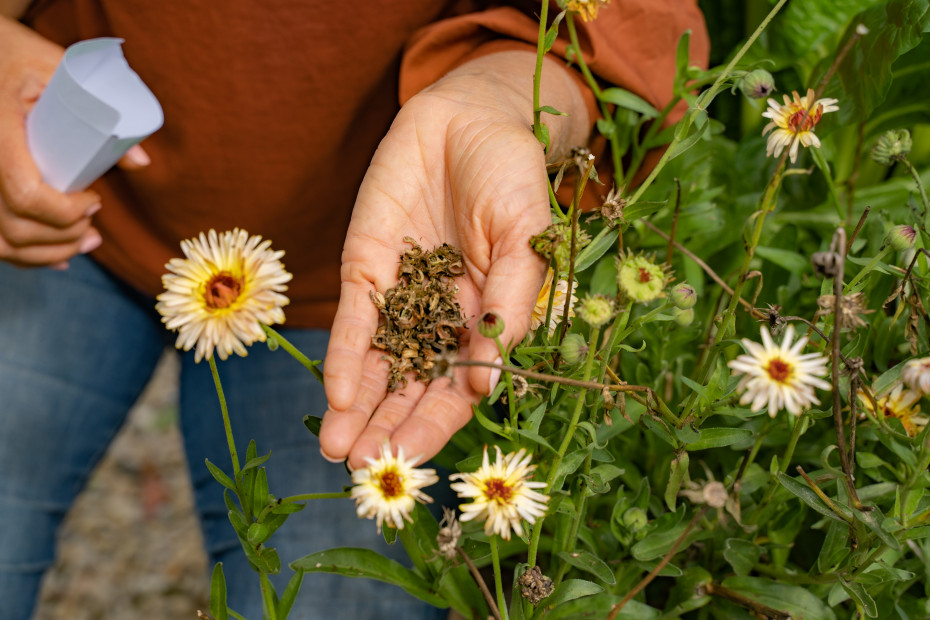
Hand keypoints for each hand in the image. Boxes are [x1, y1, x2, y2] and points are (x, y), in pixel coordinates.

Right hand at [0, 18, 147, 268]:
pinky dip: (25, 256)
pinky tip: (58, 256)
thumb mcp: (56, 68)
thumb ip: (100, 109)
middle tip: (94, 228)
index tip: (96, 201)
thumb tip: (141, 162)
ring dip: (49, 252)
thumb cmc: (15, 55)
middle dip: (64, 236)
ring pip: (2, 243)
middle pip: (16, 227)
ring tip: (86, 242)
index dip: (65, 211)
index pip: (25, 193)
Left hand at [319, 51, 589, 468]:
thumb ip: (509, 306)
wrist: (468, 118)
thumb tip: (488, 385)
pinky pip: (355, 319)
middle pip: (411, 386)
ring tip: (337, 449)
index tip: (410, 460)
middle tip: (362, 469)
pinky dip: (345, 354)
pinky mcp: (366, 266)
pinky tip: (335, 391)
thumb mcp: (525, 239)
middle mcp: (440, 319)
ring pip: (377, 363)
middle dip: (386, 427)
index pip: (458, 388)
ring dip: (357, 406)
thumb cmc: (511, 177)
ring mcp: (401, 295)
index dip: (436, 425)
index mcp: (485, 321)